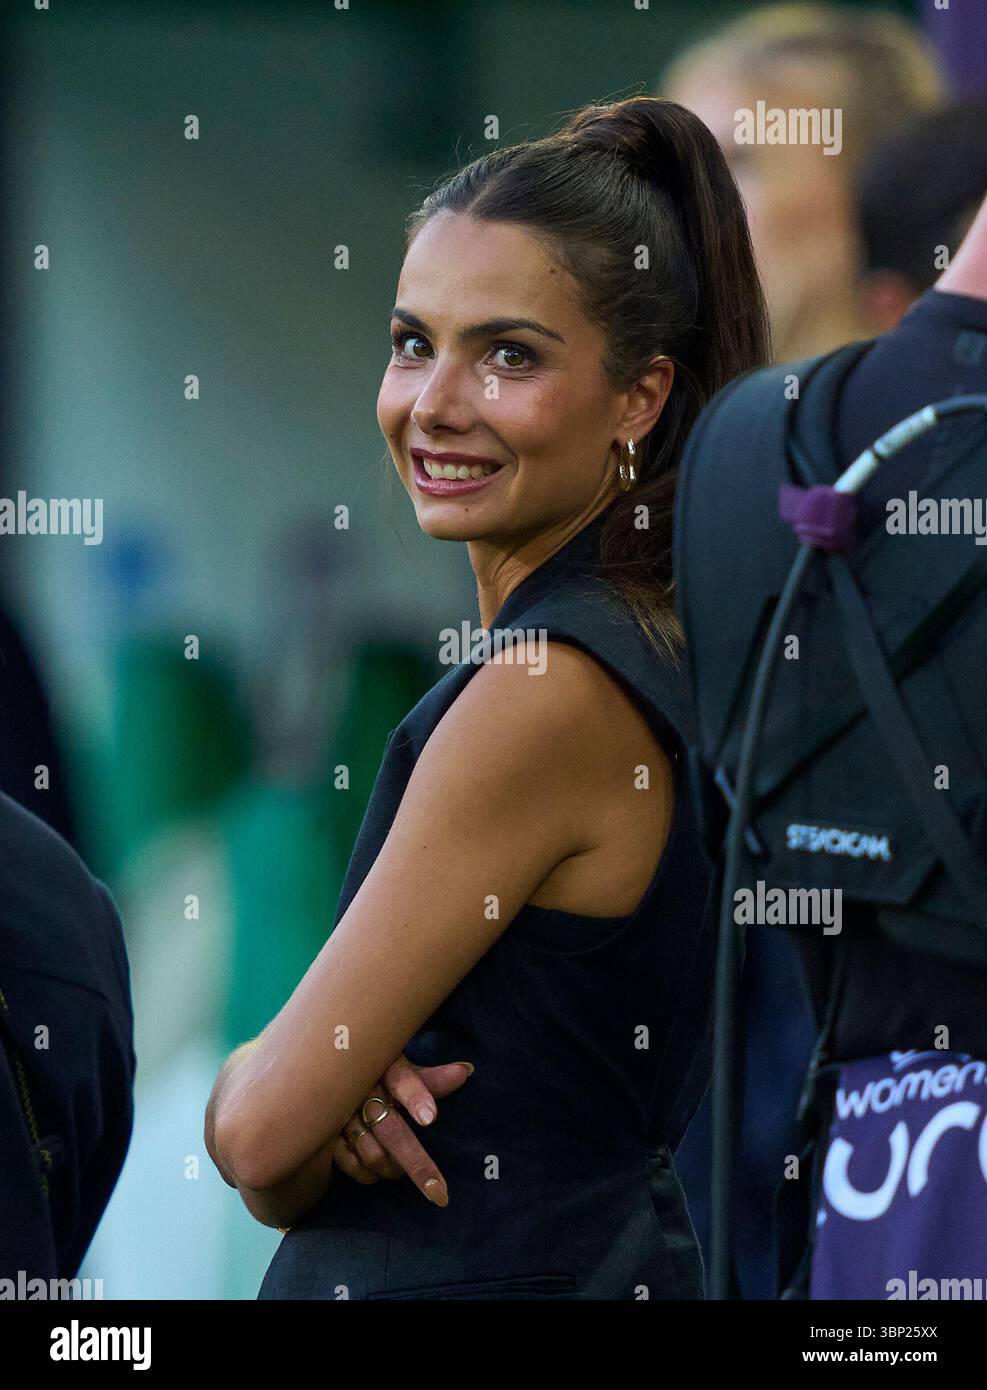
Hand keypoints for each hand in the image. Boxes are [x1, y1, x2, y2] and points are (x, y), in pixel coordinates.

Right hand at [333, 1054, 473, 1206]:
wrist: (322, 1071)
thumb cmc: (371, 1071)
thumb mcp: (400, 1067)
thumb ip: (431, 1078)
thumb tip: (467, 1071)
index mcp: (386, 1069)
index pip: (403, 1080)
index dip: (416, 1097)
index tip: (430, 1118)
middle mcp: (364, 1092)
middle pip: (393, 1132)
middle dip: (417, 1165)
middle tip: (438, 1192)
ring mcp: (343, 1115)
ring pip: (373, 1154)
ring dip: (392, 1170)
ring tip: (400, 1172)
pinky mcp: (326, 1134)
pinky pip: (349, 1163)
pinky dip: (365, 1174)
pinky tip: (375, 1174)